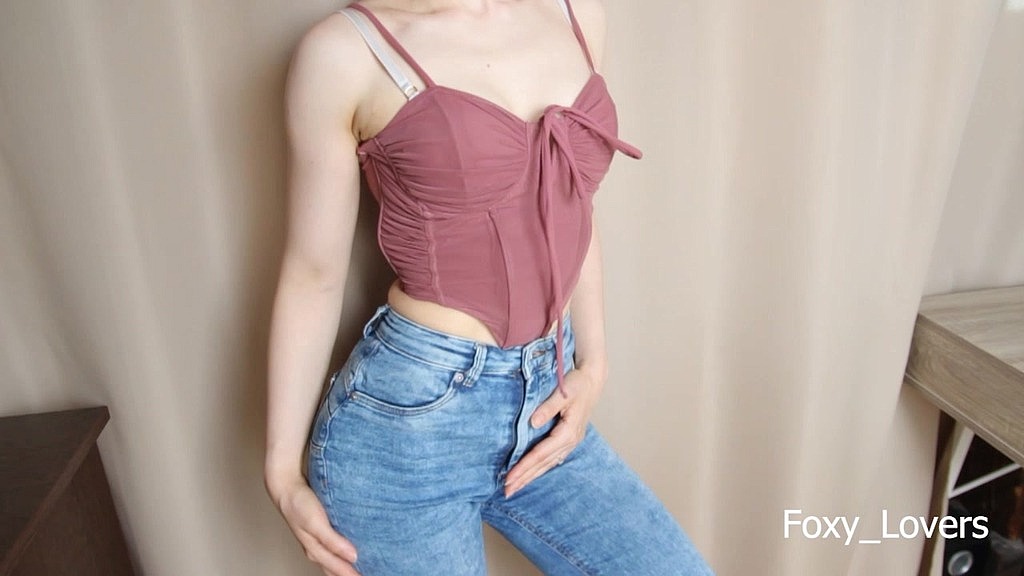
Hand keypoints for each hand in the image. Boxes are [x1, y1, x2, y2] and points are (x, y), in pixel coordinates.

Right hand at [267, 474, 360, 575]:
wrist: (287, 487)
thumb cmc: (299, 505)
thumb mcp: (315, 524)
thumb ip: (333, 542)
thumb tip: (352, 557)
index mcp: (315, 551)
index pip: (338, 570)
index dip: (353, 575)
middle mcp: (316, 549)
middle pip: (336, 569)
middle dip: (350, 573)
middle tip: (369, 573)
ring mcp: (318, 541)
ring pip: (335, 560)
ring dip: (348, 565)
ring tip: (365, 566)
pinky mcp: (322, 531)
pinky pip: (335, 547)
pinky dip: (345, 552)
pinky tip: (354, 548)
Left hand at [503, 364, 604, 497]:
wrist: (591, 381)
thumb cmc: (577, 384)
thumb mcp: (563, 392)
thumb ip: (548, 407)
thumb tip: (533, 422)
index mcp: (568, 432)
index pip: (541, 453)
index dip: (524, 466)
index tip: (509, 477)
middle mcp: (570, 441)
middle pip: (544, 463)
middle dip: (524, 478)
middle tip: (506, 491)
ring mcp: (570, 442)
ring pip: (548, 463)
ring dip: (531, 476)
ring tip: (514, 488)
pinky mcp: (568, 439)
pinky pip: (551, 458)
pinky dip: (539, 468)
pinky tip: (530, 475)